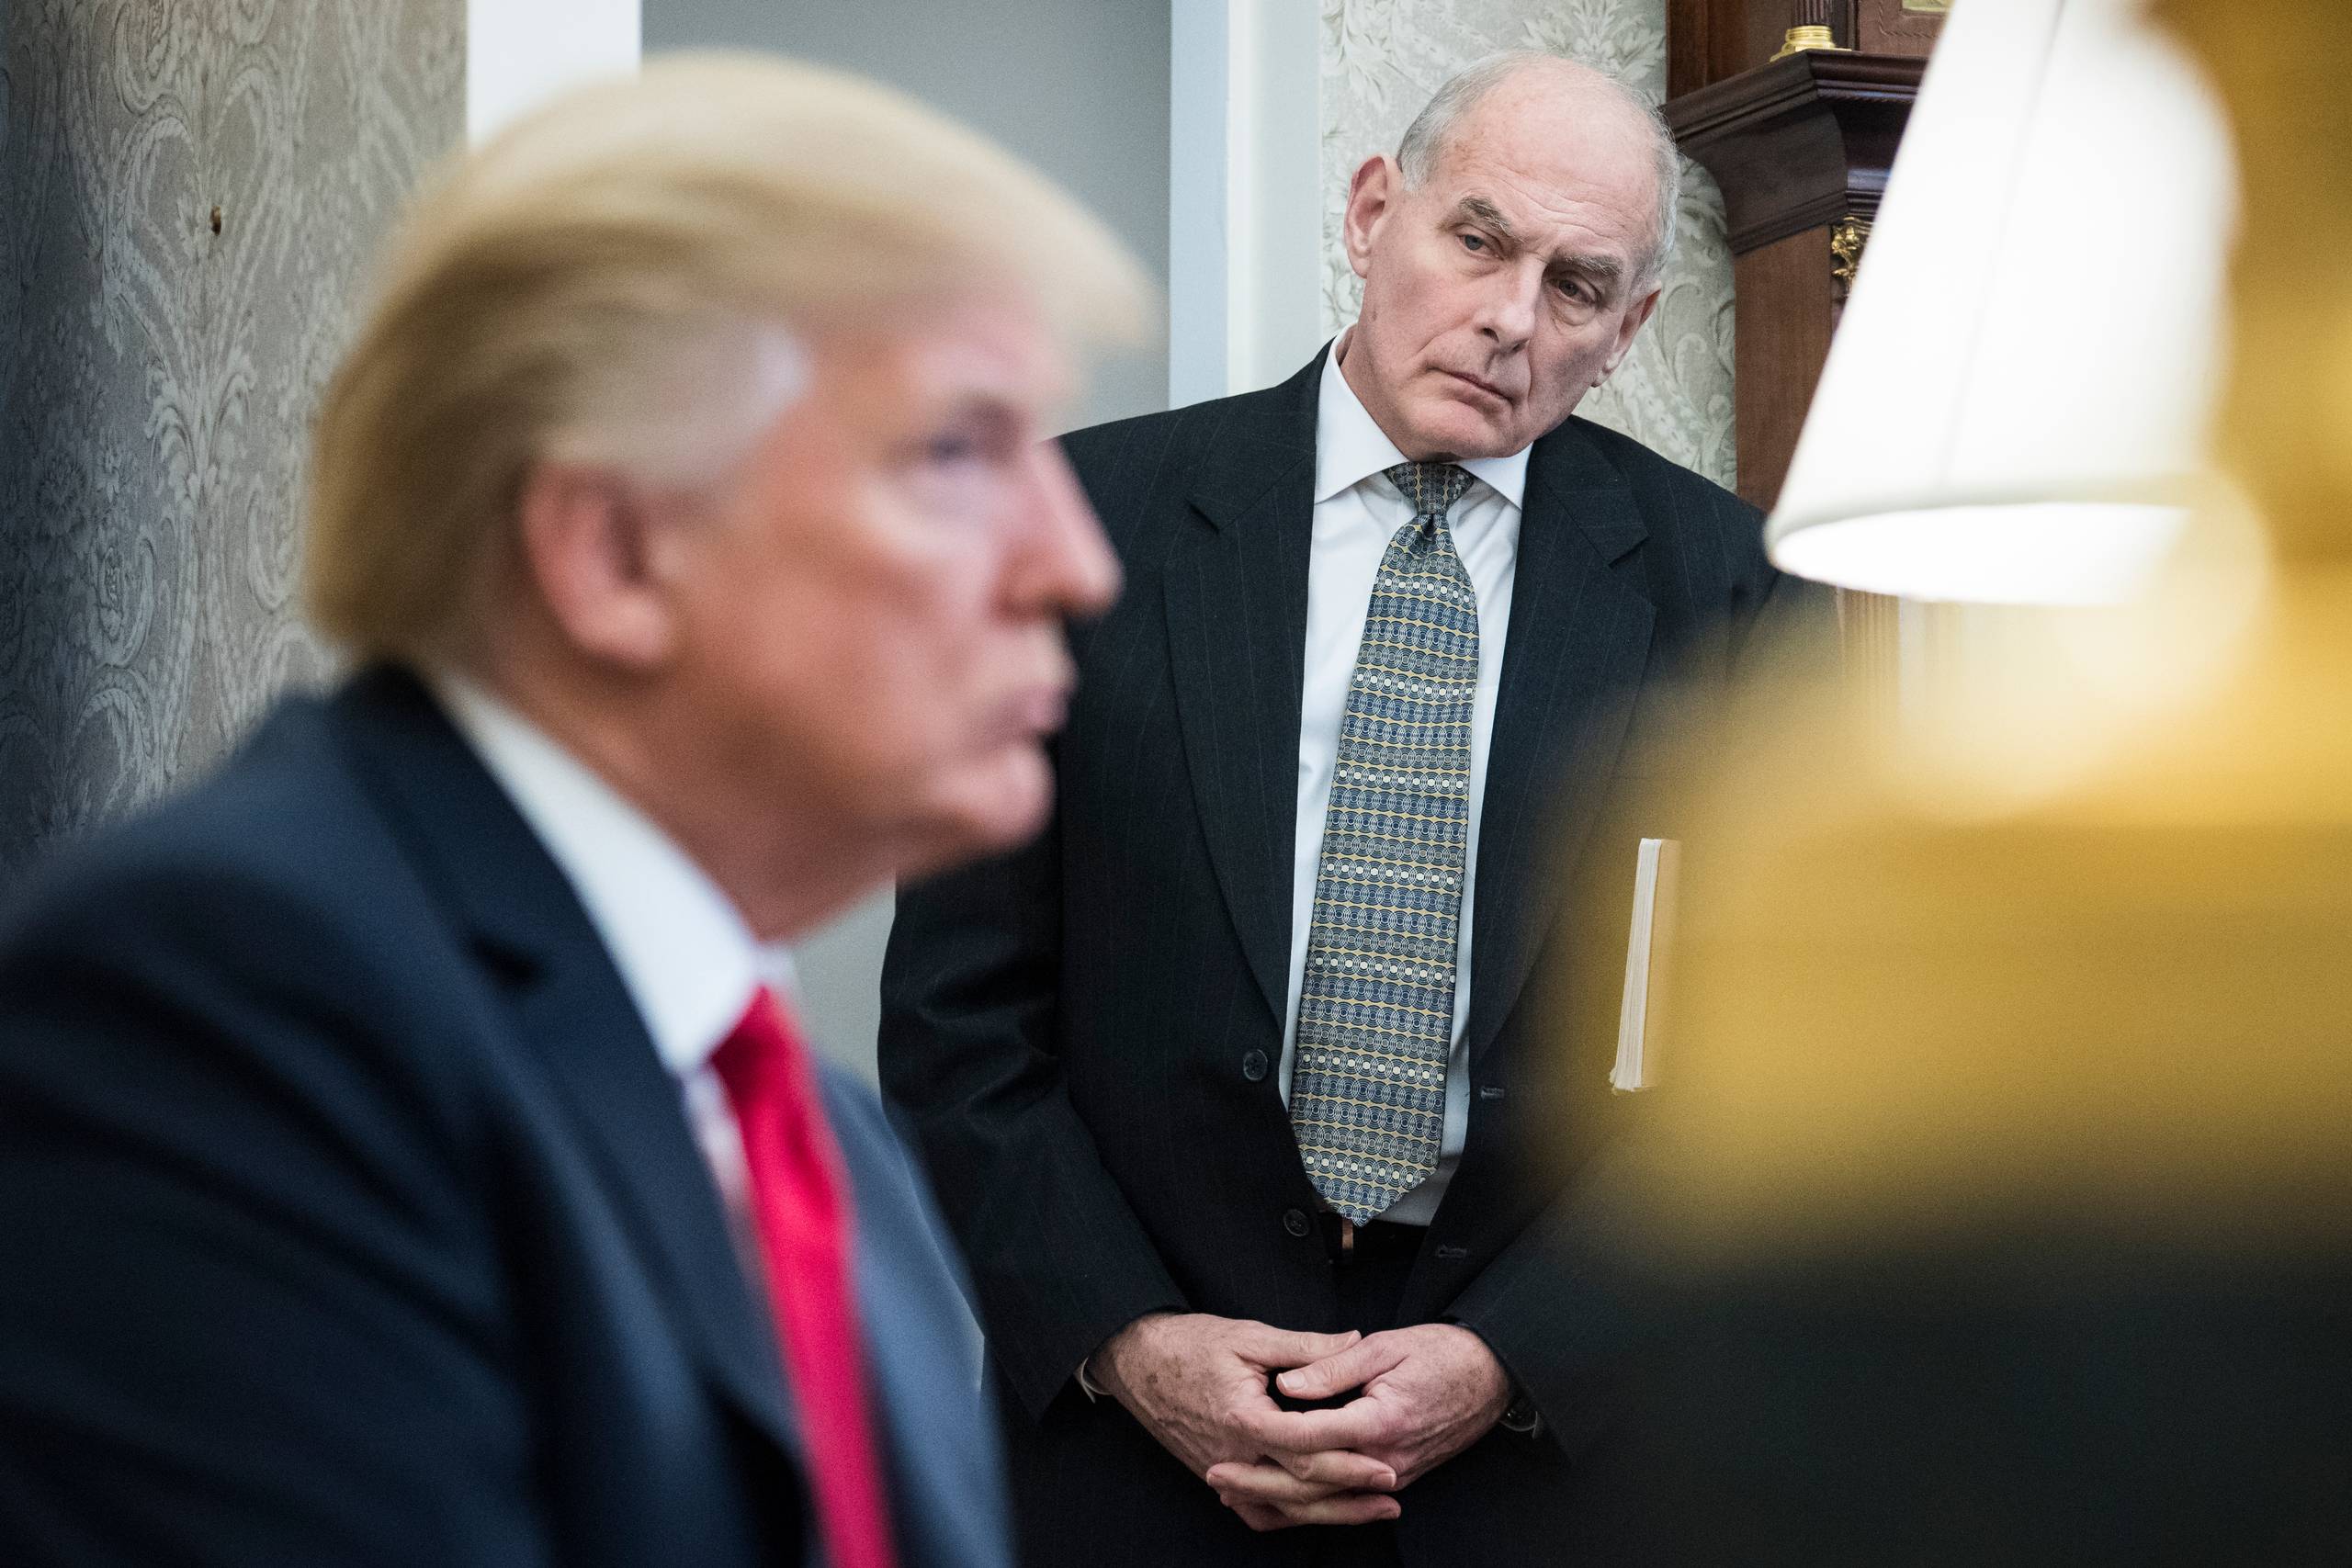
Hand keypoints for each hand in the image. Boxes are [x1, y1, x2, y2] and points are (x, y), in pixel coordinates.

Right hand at [1093, 1313, 1398, 1530]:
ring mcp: (1220, 1469)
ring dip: (1324, 1513)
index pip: (1305, 1450)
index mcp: (1243, 1418)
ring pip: (1278, 1507)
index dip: (1348, 1460)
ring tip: (1366, 1512)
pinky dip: (1285, 1515)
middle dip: (1348, 1497)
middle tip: (1392, 1497)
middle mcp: (1232, 1453)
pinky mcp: (1212, 1473)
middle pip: (1298, 1489)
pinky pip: (1252, 1509)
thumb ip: (1306, 1347)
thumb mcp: (1251, 1336)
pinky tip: (1313, 1513)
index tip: (1384, 1464)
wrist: (1137, 1360)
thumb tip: (1355, 1342)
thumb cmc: (1190, 1344)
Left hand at [1248, 1323, 1511, 1491]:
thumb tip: (1287, 1386)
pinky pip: (1347, 1498)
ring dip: (1279, 1499)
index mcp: (1381, 1421)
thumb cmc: (1440, 1353)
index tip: (1228, 1441)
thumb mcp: (1384, 1346)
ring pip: (1329, 1499)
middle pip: (1314, 1482)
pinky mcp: (1398, 1478)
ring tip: (1233, 1492)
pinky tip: (1277, 1499)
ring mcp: (1396, 1474)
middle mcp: (1388, 1458)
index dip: (1266, 1442)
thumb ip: (1332, 1366)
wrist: (1491, 1375)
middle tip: (1215, 1477)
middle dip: (1261, 1484)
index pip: (1312, 1439)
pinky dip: (1310, 1502)